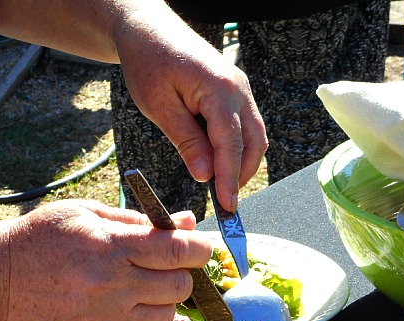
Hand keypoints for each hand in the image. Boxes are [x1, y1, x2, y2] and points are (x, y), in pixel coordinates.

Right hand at [0, 200, 211, 320]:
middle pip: (180, 285)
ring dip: (161, 298)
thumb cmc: (38, 241)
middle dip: (180, 272)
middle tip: (162, 263)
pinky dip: (140, 319)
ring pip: (166, 314)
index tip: (200, 246)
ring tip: (135, 285)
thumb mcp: (85, 215)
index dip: (199, 248)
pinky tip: (115, 304)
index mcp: (110, 248)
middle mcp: (113, 288)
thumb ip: (138, 220)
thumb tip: (186, 222)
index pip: (179, 251)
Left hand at [113, 4, 267, 211]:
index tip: (227, 207)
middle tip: (224, 202)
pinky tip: (218, 162)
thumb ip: (186, 141)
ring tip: (220, 186)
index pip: (232, 144)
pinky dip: (237, 148)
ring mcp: (240, 89)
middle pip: (254, 142)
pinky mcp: (235, 92)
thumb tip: (205, 175)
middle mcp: (238, 88)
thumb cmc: (149, 63)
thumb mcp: (160, 106)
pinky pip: (245, 126)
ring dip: (242, 163)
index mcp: (219, 89)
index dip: (230, 179)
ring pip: (255, 136)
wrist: (148, 30)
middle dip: (242, 175)